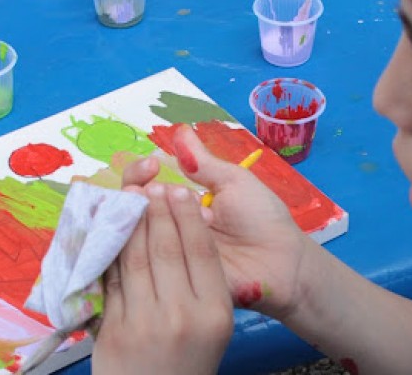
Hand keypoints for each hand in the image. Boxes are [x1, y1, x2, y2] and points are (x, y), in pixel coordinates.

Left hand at [93, 183, 232, 374]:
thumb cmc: (190, 358)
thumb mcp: (215, 325)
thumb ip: (206, 282)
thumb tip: (187, 227)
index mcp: (215, 312)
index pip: (201, 250)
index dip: (188, 215)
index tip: (181, 191)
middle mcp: (182, 316)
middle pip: (167, 248)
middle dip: (158, 210)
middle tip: (154, 186)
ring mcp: (143, 323)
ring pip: (136, 258)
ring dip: (132, 221)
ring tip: (133, 196)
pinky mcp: (112, 330)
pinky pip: (111, 279)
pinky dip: (111, 250)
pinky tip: (112, 230)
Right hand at [123, 126, 309, 321]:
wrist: (282, 261)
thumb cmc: (261, 217)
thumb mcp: (232, 182)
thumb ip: (202, 162)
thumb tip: (179, 130)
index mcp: (178, 203)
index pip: (143, 184)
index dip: (140, 171)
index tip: (154, 164)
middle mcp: (165, 227)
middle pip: (129, 207)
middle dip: (134, 190)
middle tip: (150, 188)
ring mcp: (164, 255)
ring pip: (131, 234)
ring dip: (138, 216)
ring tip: (156, 209)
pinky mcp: (168, 281)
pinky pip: (142, 267)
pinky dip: (140, 249)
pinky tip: (149, 237)